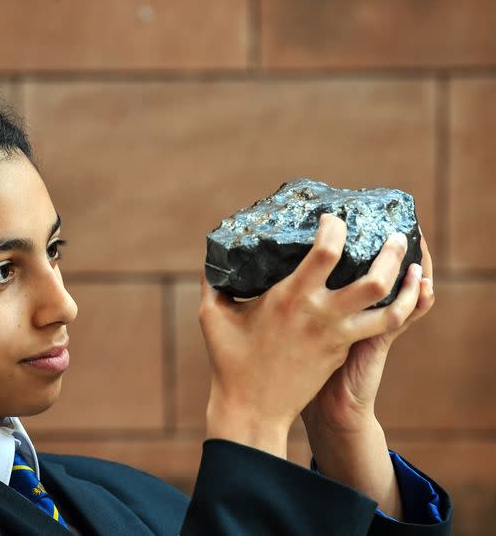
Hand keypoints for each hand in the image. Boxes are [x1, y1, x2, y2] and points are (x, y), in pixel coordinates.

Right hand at [199, 214, 422, 457]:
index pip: (326, 252)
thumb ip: (215, 284)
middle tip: (397, 236)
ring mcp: (338, 336)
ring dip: (408, 286)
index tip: (332, 219)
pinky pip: (380, 327)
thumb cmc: (230, 362)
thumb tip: (213, 263)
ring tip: (415, 268)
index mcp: (290, 298)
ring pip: (391, 309)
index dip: (335, 227)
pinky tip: (400, 296)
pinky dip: (397, 309)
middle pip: (374, 280)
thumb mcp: (213, 316)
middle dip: (392, 253)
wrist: (253, 410)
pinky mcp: (342, 351)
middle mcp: (321, 315)